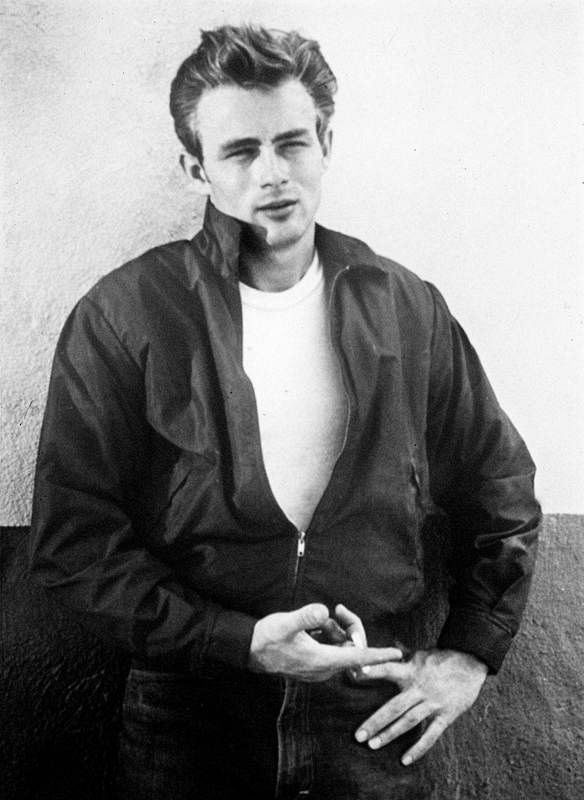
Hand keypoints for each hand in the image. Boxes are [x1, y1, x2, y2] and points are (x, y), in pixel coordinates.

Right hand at [248, 603, 402, 681]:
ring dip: (336, 630)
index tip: (397, 654)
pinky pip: (331, 648)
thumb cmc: (267, 638)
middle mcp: (324, 668)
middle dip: (349, 628)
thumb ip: (304, 617)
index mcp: (322, 661)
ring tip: (318, 620)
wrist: (249, 649)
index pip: (357, 659)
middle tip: (339, 610)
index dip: (377, 655)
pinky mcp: (313, 662)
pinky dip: (329, 634)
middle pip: (351, 648)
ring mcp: (319, 667)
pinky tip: (315, 626)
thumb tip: (322, 610)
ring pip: (341, 646)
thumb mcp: (285, 623)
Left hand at [354, 649, 487, 763]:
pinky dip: (419, 749)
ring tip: (373, 745)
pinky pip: (431, 735)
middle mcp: (419, 688)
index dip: (373, 671)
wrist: (470, 662)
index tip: (355, 674)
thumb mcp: (420, 653)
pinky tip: (405, 760)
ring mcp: (432, 703)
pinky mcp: (446, 715)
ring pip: (408, 722)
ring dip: (390, 734)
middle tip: (358, 735)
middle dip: (375, 721)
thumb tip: (388, 647)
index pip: (388, 669)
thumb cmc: (442, 658)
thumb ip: (403, 655)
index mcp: (411, 671)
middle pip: (394, 706)